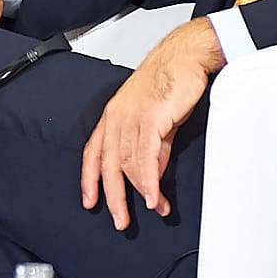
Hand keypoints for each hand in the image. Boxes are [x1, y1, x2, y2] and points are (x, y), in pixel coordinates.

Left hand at [79, 17, 224, 230]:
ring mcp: (131, 117)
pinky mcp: (150, 118)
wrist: (186, 57)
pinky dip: (149, 180)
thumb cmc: (171, 82)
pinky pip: (146, 157)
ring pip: (129, 164)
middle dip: (113, 197)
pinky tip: (153, 195)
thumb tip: (151, 174)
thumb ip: (152, 147)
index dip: (90, 180)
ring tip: (152, 208)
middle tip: (120, 220)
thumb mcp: (156, 119)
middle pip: (109, 165)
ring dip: (141, 191)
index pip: (93, 154)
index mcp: (113, 116)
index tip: (90, 201)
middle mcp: (117, 117)